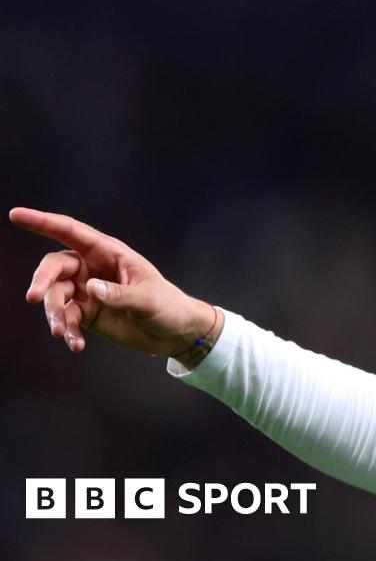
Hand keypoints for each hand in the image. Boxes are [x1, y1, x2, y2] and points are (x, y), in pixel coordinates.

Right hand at [10, 207, 221, 357]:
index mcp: (109, 253)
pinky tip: (76, 345)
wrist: (175, 333)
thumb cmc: (167, 306)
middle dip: (42, 280)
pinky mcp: (86, 313)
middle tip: (33, 297)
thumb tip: (89, 288)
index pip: (71, 232)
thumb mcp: (147, 300)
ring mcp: (87, 291)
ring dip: (54, 314)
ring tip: (61, 332)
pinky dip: (67, 331)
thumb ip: (118, 295)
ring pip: (55, 296)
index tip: (15, 215)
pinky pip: (66, 319)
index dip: (43, 222)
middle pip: (55, 267)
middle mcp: (93, 268)